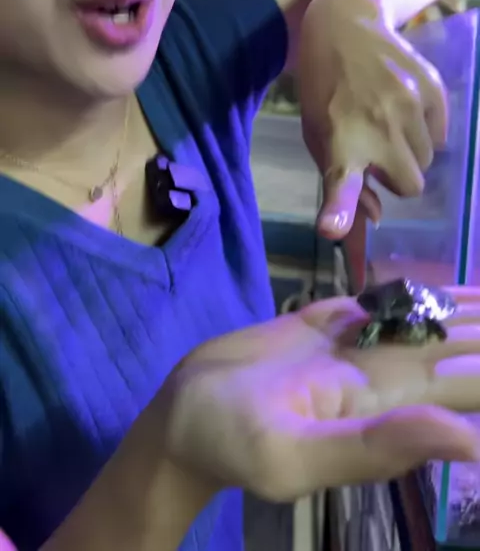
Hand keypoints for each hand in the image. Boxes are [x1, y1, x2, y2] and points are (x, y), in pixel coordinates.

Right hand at [161, 289, 479, 501]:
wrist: (185, 411)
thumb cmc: (230, 440)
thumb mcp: (296, 455)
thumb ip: (378, 448)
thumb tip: (469, 443)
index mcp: (390, 405)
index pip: (469, 385)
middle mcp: (386, 375)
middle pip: (462, 349)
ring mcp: (359, 345)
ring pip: (434, 322)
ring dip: (474, 312)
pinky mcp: (331, 323)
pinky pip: (392, 306)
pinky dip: (428, 296)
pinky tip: (454, 291)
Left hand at [298, 0, 446, 237]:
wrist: (345, 24)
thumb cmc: (324, 90)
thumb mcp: (316, 135)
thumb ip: (339, 179)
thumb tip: (375, 216)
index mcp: (339, 140)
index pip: (341, 182)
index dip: (340, 208)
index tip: (332, 226)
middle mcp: (377, 126)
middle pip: (411, 185)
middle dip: (396, 175)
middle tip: (376, 152)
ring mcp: (410, 105)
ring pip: (428, 160)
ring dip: (410, 150)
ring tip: (387, 122)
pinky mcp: (433, 88)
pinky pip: (441, 134)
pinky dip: (426, 130)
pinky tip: (403, 105)